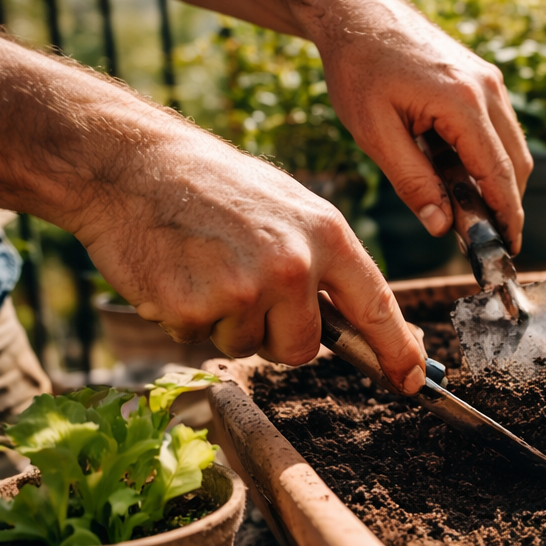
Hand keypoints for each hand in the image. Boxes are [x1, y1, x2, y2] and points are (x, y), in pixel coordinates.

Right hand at [73, 119, 427, 391]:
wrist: (131, 165)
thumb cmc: (214, 187)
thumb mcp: (289, 208)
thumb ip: (326, 262)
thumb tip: (363, 321)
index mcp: (326, 234)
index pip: (376, 304)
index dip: (397, 349)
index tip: (414, 380)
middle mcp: (293, 263)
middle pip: (302, 348)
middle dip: (276, 334)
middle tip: (243, 285)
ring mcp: (244, 288)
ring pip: (248, 345)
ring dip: (226, 320)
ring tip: (205, 264)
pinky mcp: (194, 307)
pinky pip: (199, 338)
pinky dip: (185, 315)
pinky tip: (176, 271)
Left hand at [101, 0, 532, 252]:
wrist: (354, 10)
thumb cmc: (357, 68)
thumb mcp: (375, 133)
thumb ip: (413, 182)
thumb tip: (442, 226)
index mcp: (462, 103)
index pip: (499, 175)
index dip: (506, 217)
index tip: (507, 248)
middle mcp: (487, 89)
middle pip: (515, 165)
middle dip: (505, 204)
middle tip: (481, 236)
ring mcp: (489, 80)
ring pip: (512, 148)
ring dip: (495, 181)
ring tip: (461, 204)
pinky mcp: (482, 78)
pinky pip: (497, 129)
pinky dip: (486, 157)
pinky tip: (453, 170)